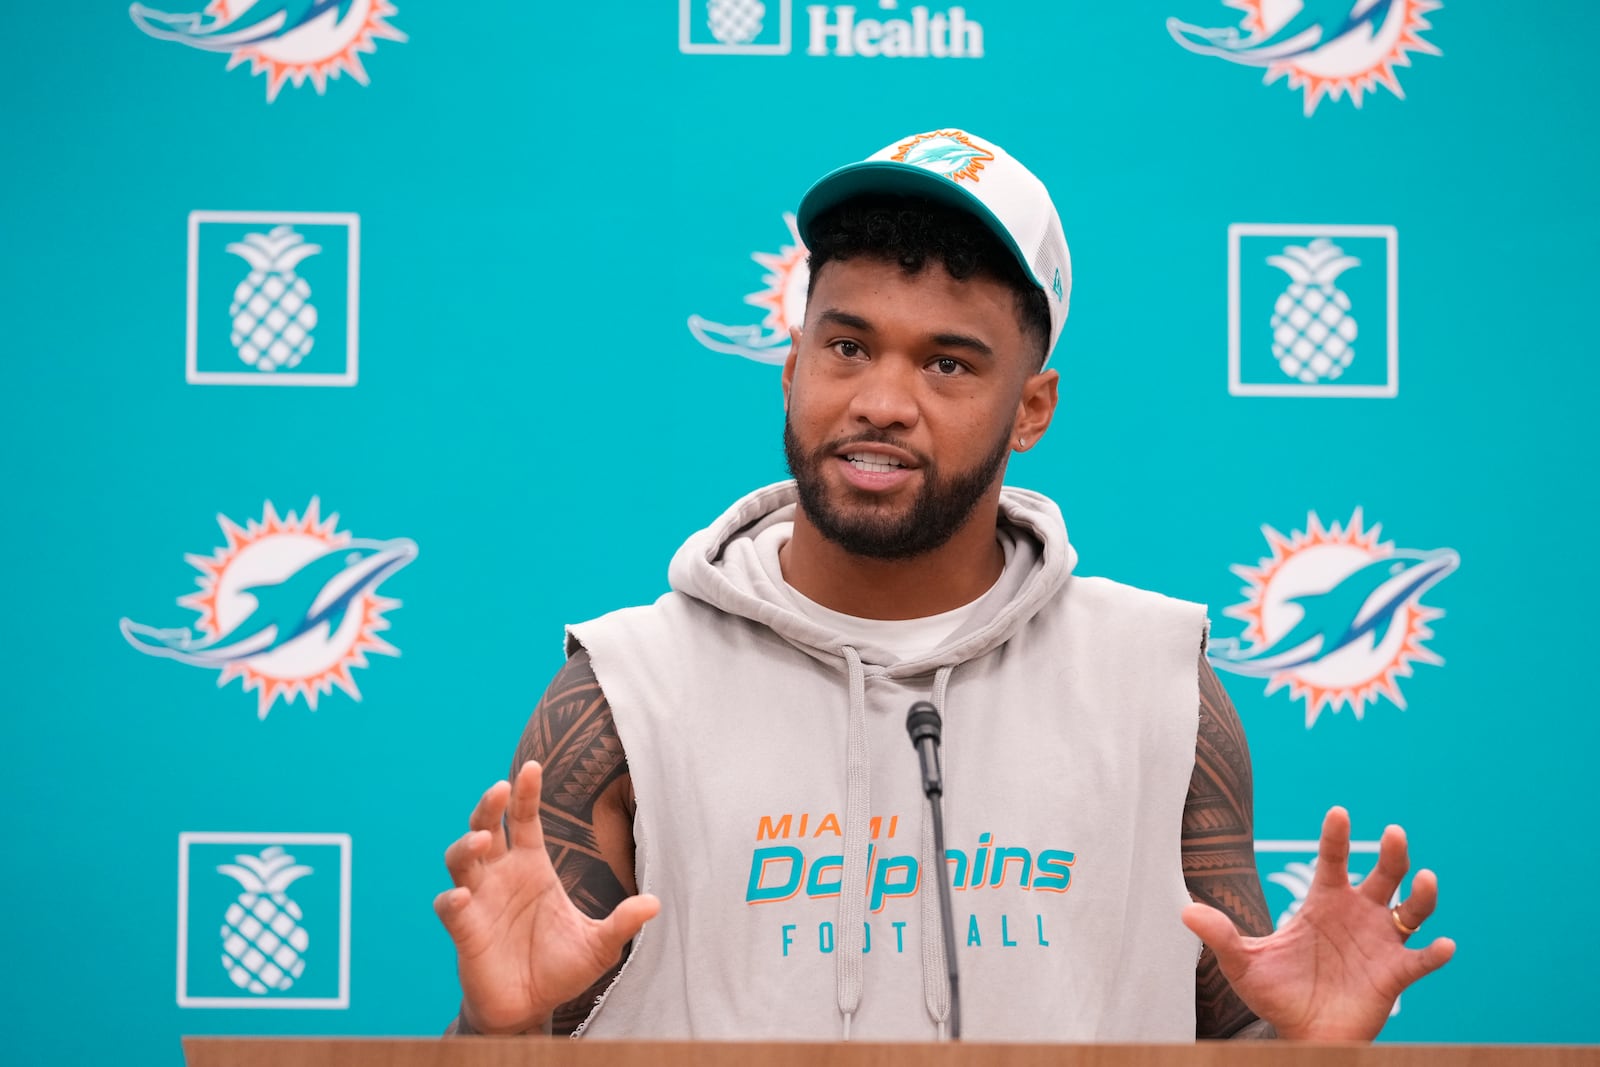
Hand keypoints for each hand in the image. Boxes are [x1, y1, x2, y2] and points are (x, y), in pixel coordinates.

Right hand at [434, 761, 659, 1034]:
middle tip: (499, 789)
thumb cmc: (562, 968)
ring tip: (483, 841)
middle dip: (488, 806)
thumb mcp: (599, 946)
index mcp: (532, 866)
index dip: (524, 793)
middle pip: (485, 826)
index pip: (524, 818)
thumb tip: (655, 903)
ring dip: (466, 845)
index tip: (530, 767)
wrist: (531, 1008)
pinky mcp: (465, 931)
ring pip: (460, 859)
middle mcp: (502, 875)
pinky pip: (450, 908)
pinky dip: (451, 900)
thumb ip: (622, 924)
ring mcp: (479, 900)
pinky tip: (461, 896)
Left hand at [1181, 806, 1454, 1040]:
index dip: (1336, 837)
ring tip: (1425, 879)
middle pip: (1383, 874)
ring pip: (1412, 909)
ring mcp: (1380, 942)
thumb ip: (1220, 936)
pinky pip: (1422, 960)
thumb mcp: (1242, 964)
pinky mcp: (1395, 974)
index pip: (1333, 860)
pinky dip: (1436, 952)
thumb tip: (1184, 911)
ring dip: (1422, 894)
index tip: (1339, 812)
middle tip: (1393, 832)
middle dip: (1391, 853)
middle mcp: (1358, 914)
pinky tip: (1444, 946)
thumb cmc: (1276, 994)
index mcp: (1323, 903)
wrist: (1301, 1034)